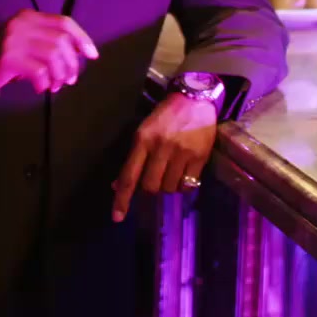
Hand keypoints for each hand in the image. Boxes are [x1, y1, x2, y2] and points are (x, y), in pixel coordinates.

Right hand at [0, 10, 100, 94]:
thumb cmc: (4, 56)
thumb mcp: (27, 42)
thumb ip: (48, 42)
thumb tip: (78, 54)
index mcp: (29, 17)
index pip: (63, 22)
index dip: (81, 38)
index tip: (92, 55)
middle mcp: (22, 24)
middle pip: (61, 41)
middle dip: (71, 63)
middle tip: (70, 79)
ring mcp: (14, 40)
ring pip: (52, 56)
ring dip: (60, 74)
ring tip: (56, 86)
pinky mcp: (8, 58)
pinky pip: (39, 71)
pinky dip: (45, 83)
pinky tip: (41, 88)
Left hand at [111, 93, 218, 222]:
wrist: (194, 99)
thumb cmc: (165, 116)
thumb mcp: (144, 131)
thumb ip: (133, 159)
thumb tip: (118, 186)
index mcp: (143, 140)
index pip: (129, 175)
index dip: (122, 199)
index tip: (117, 217)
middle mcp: (161, 147)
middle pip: (150, 186)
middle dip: (150, 189)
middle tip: (155, 178)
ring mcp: (181, 153)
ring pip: (169, 188)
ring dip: (168, 186)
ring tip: (171, 171)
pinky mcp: (199, 157)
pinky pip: (188, 185)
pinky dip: (184, 185)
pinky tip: (184, 174)